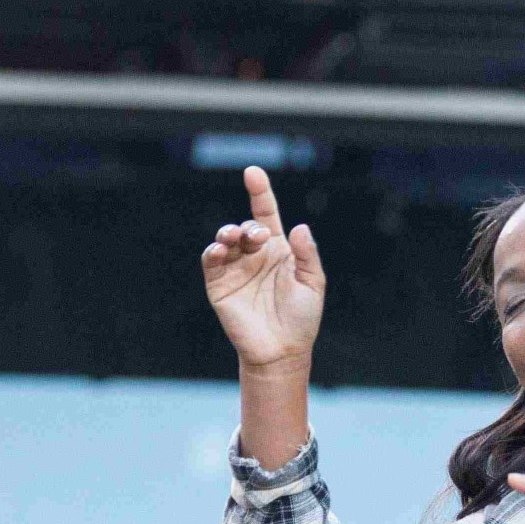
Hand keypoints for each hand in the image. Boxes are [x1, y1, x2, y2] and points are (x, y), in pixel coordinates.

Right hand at [201, 166, 327, 371]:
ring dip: (228, 232)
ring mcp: (236, 268)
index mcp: (278, 250)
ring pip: (225, 238)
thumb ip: (307, 255)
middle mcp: (255, 255)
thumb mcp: (313, 284)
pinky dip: (213, 251)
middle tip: (256, 237)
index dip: (260, 192)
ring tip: (234, 237)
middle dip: (250, 225)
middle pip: (247, 226)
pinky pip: (212, 261)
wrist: (282, 351)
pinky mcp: (219, 284)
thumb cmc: (301, 319)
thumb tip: (301, 227)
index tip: (253, 172)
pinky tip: (220, 250)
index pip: (266, 214)